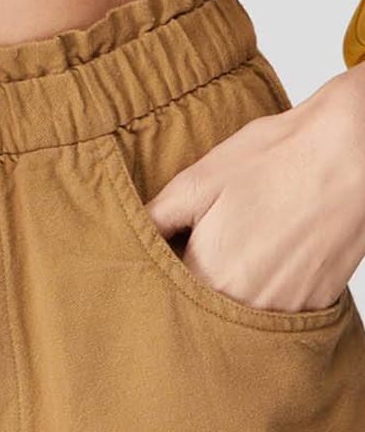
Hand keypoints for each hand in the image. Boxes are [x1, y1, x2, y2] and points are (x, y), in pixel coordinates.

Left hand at [144, 72, 364, 312]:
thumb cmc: (274, 159)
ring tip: (238, 246)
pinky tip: (268, 254)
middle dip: (192, 287)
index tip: (163, 251)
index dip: (159, 272)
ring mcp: (286, 312)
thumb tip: (129, 236)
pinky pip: (276, 313)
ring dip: (230, 292)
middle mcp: (247, 307)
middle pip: (202, 313)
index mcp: (209, 275)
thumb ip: (158, 218)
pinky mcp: (315, 307)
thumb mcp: (199, 179)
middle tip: (200, 245)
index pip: (165, 293)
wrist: (348, 156)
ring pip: (239, 316)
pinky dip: (266, 291)